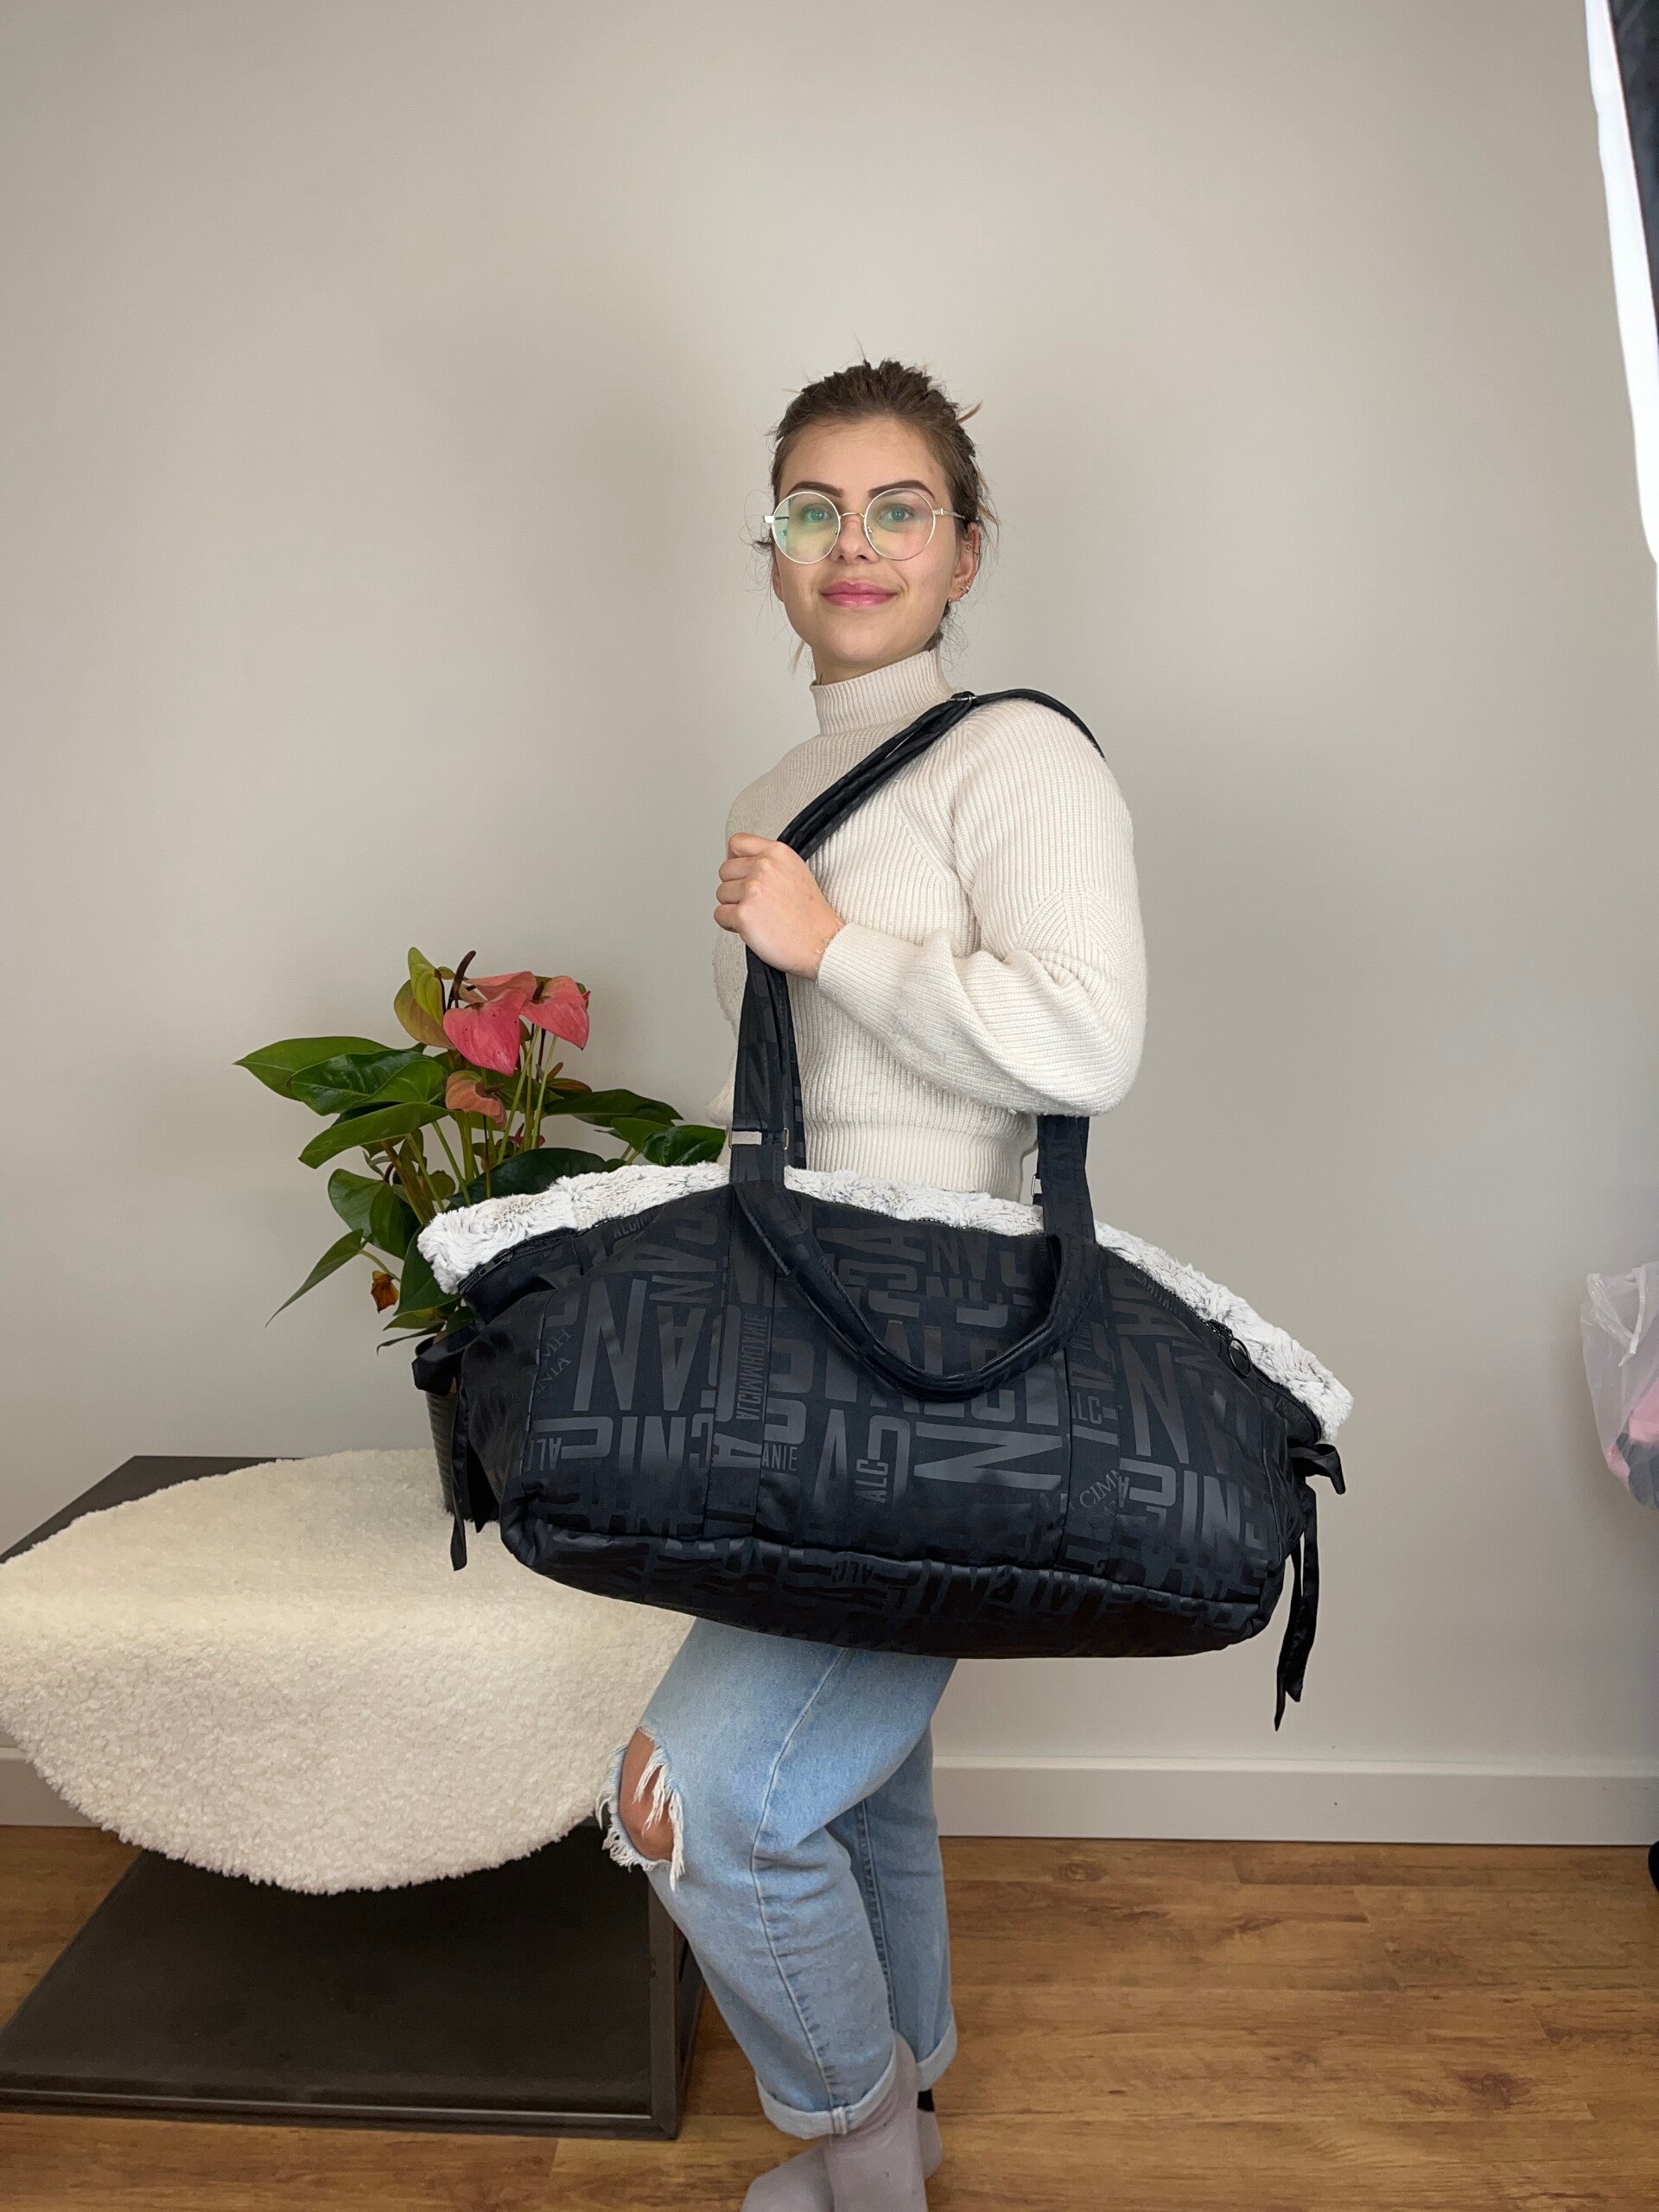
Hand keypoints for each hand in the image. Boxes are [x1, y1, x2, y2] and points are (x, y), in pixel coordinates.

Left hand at [715, 833, 844, 977]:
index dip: (734, 859)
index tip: (739, 872)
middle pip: (725, 870)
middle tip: (754, 903)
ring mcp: (752, 889)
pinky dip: (731, 924)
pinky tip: (752, 927)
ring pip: (721, 893)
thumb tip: (742, 865)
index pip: (737, 843)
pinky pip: (720, 915)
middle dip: (735, 888)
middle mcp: (764, 867)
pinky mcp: (743, 914)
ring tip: (757, 916)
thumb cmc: (812, 916)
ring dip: (733, 907)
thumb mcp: (797, 872)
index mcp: (778, 853)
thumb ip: (770, 863)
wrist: (822, 944)